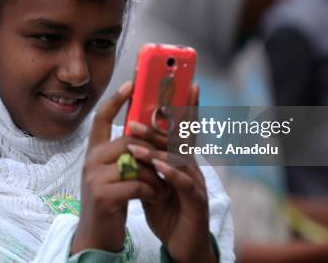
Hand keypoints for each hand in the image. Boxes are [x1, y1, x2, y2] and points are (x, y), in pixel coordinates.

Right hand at [72, 81, 164, 254]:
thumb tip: (145, 132)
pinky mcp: (103, 196)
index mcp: (94, 152)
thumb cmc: (112, 201)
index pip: (101, 118)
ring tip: (163, 186)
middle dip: (153, 149)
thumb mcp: (114, 173)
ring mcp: (94, 178)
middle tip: (170, 159)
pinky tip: (156, 198)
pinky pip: (138, 184)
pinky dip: (153, 191)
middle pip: (128, 139)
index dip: (115, 99)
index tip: (132, 82)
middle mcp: (90, 161)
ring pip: (136, 162)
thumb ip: (124, 153)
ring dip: (156, 175)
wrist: (97, 236)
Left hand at [125, 85, 216, 262]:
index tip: (188, 83)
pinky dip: (171, 173)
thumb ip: (147, 162)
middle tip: (135, 119)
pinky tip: (159, 166)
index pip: (182, 129)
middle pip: (179, 140)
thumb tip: (131, 141)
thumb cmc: (169, 210)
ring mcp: (195, 183)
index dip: (186, 106)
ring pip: (178, 159)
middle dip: (158, 127)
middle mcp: (191, 167)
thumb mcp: (154, 182)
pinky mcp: (196, 202)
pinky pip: (183, 183)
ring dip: (157, 149)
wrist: (183, 244)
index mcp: (181, 160)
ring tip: (135, 145)